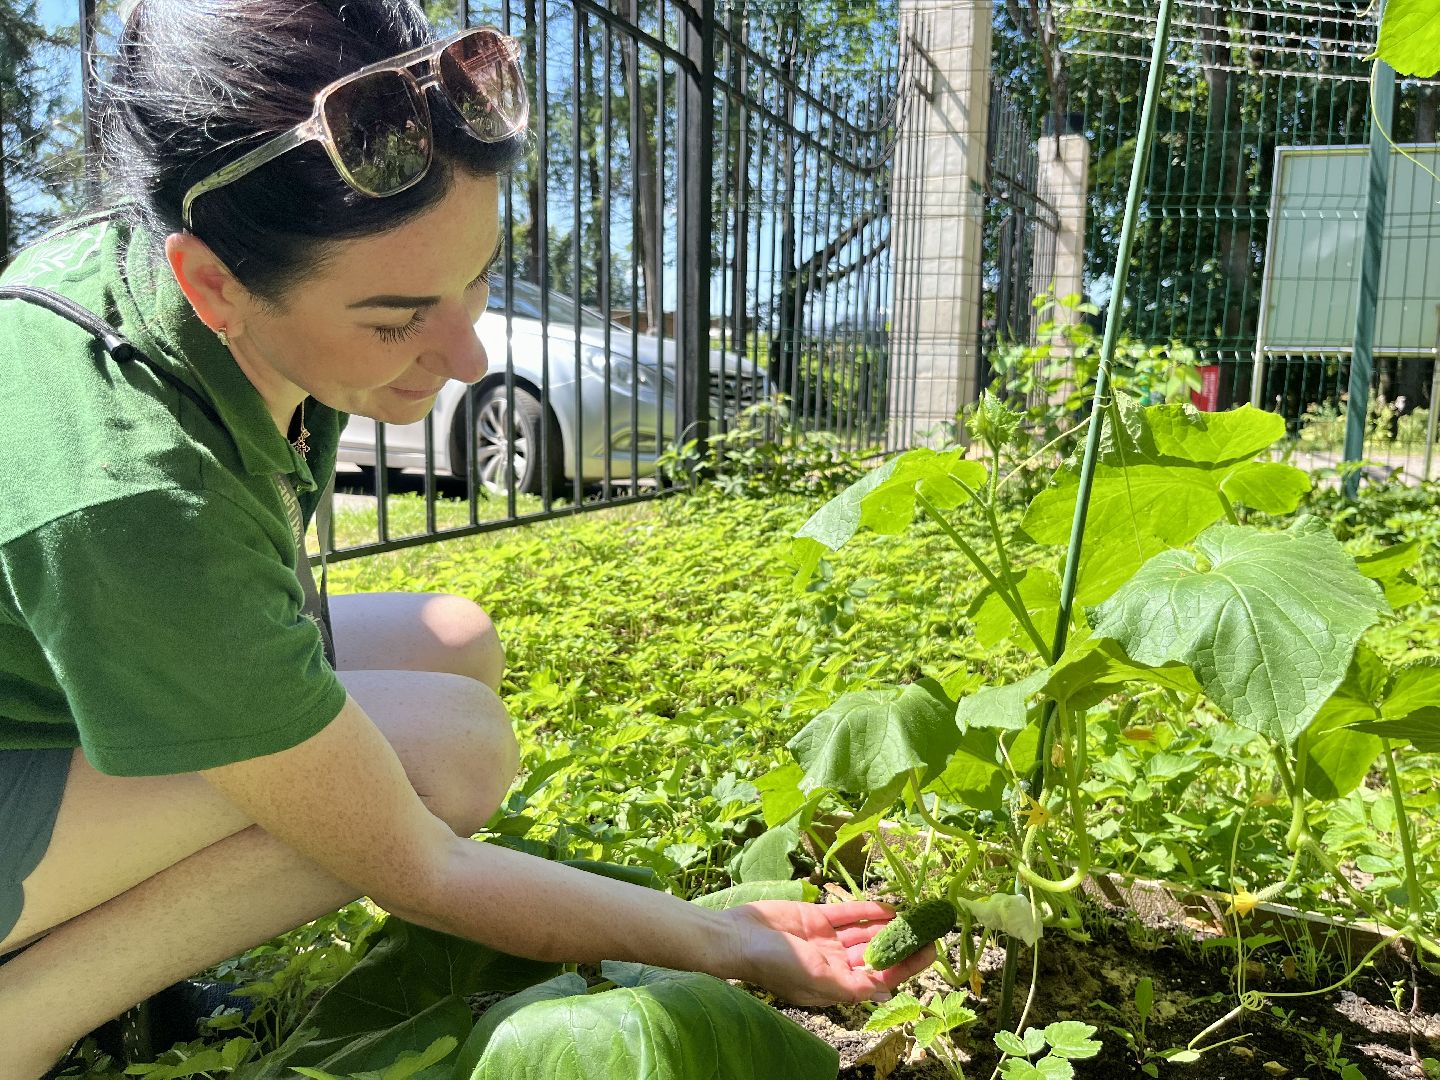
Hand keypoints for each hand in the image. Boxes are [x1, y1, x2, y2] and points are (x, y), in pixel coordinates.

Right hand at [718, 900, 937, 1005]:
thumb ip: (852, 985)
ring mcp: (825, 941)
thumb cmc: (776, 965)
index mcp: (835, 986)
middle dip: (901, 944)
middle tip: (928, 930)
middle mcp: (833, 964)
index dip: (905, 966)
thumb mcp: (818, 980)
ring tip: (914, 915)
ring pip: (864, 934)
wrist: (738, 937)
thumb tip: (886, 989)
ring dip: (887, 926)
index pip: (879, 977)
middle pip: (875, 955)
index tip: (929, 952)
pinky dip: (868, 910)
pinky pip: (848, 914)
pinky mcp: (816, 918)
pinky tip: (889, 906)